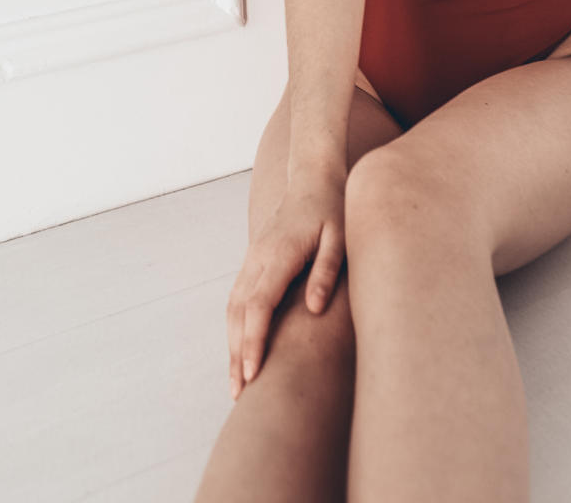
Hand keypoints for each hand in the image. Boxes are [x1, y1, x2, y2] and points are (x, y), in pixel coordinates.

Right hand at [226, 168, 346, 400]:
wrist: (311, 178)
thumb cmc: (331, 209)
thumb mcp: (339, 237)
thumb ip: (327, 271)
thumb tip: (314, 309)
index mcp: (278, 254)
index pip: (259, 305)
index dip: (254, 341)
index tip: (252, 373)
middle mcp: (258, 258)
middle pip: (239, 312)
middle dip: (237, 353)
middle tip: (239, 393)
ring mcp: (252, 259)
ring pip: (233, 307)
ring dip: (232, 344)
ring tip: (236, 381)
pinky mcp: (253, 261)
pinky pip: (238, 299)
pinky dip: (235, 327)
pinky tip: (240, 350)